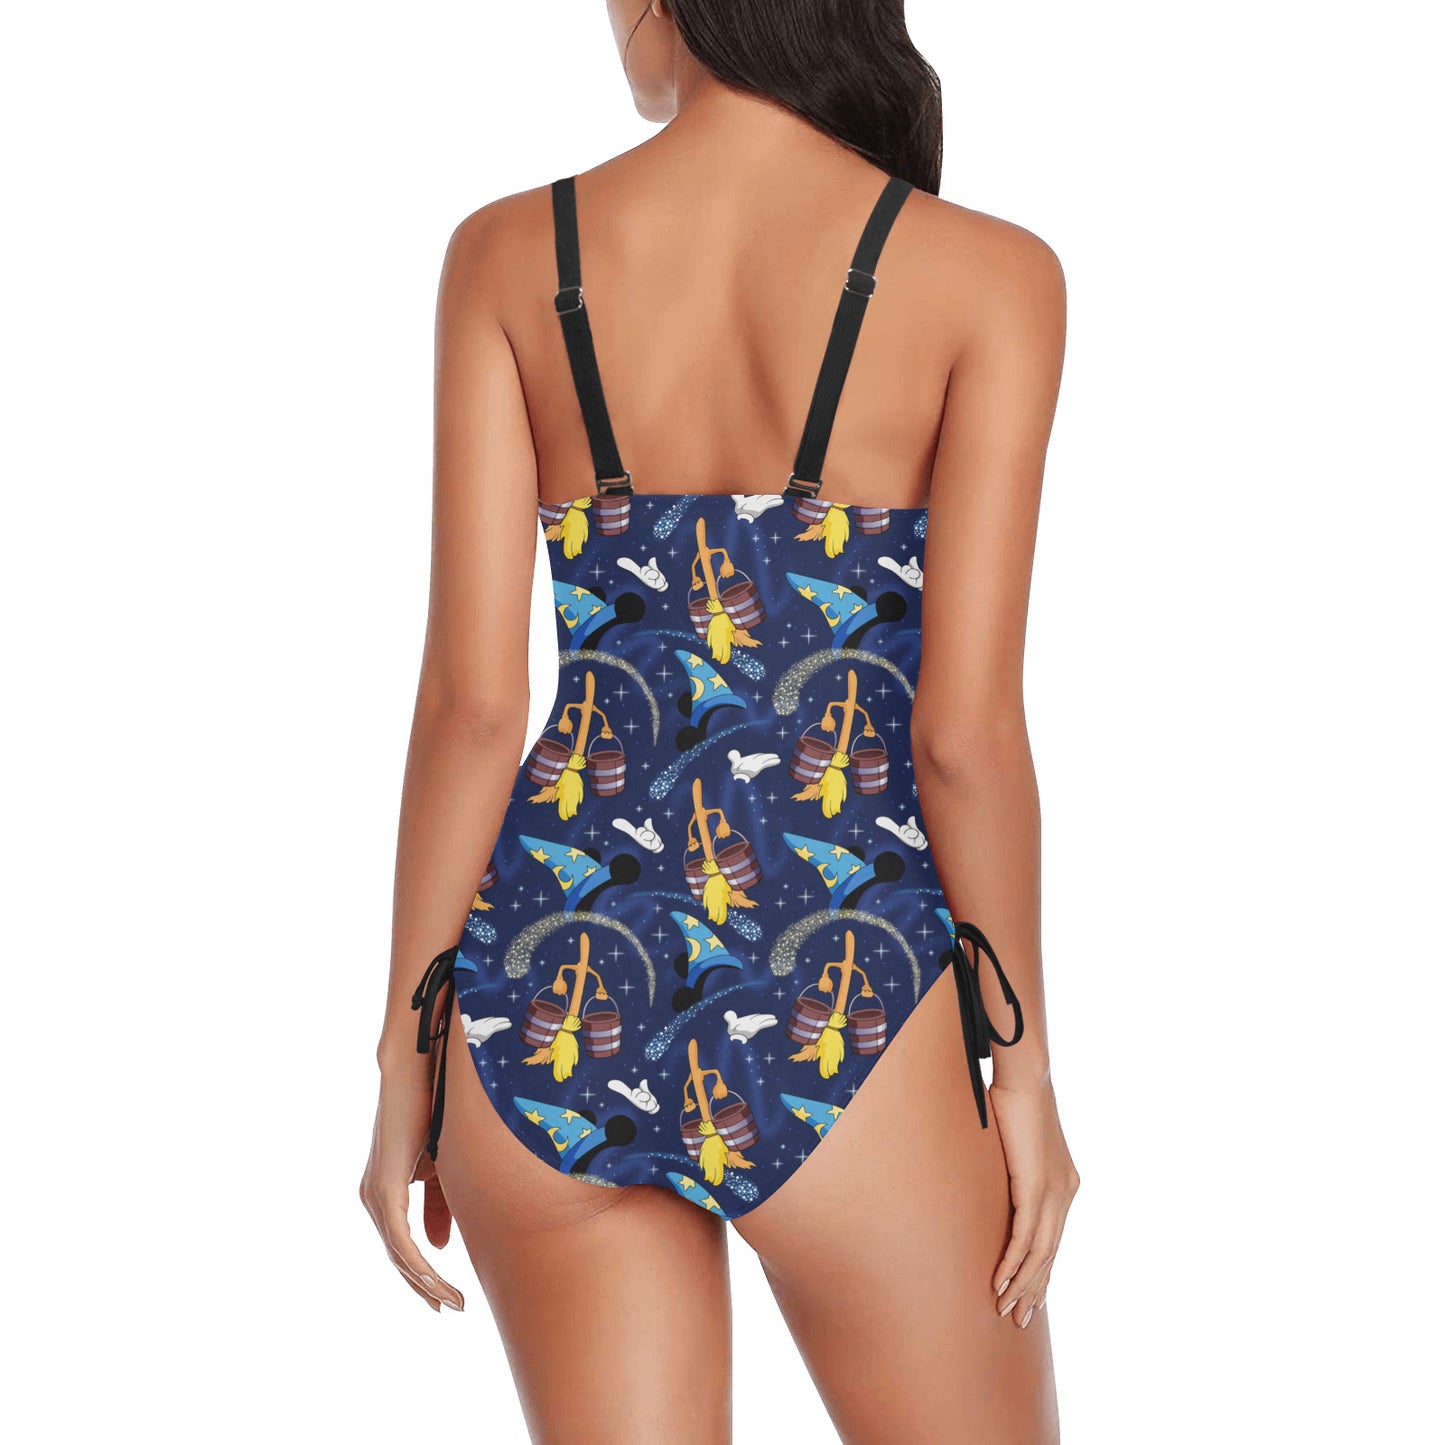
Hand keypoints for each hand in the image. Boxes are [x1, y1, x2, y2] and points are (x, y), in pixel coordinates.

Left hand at [359, 1069, 464, 1312]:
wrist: (415, 1073)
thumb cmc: (429, 1111)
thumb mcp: (441, 1167)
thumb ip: (439, 1207)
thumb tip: (439, 1247)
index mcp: (384, 1192)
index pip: (401, 1246)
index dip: (422, 1274)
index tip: (446, 1297)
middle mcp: (373, 1199)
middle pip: (397, 1259)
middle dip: (425, 1288)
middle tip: (451, 1308)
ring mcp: (375, 1196)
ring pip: (398, 1256)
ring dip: (426, 1283)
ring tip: (452, 1301)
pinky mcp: (384, 1190)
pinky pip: (400, 1241)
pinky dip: (420, 1265)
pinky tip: (437, 1280)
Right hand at [990, 1079, 1078, 1328]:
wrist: (1026, 1077)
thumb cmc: (1014, 1101)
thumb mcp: (1015, 1145)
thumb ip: (1011, 1168)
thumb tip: (986, 1175)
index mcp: (1064, 1184)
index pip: (1053, 1240)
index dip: (1041, 1272)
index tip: (1028, 1297)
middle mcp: (1066, 1193)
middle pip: (1050, 1254)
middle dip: (1034, 1290)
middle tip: (1019, 1319)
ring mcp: (1054, 1192)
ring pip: (1041, 1253)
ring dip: (1021, 1284)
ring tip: (1006, 1309)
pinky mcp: (1037, 1187)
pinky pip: (1026, 1236)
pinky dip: (1014, 1262)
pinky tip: (1001, 1281)